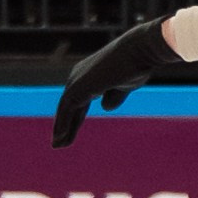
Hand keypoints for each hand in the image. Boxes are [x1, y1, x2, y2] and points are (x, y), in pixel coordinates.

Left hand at [52, 17, 179, 148]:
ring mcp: (76, 81)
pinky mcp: (79, 88)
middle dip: (64, 125)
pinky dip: (63, 125)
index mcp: (88, 76)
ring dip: (61, 129)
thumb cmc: (136, 65)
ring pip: (65, 110)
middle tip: (58, 143)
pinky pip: (67, 111)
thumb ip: (114, 96)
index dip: (74, 118)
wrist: (140, 51)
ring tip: (58, 146)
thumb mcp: (125, 85)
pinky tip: (60, 138)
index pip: (77, 101)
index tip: (69, 133)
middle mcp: (78, 77)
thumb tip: (105, 108)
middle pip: (68, 106)